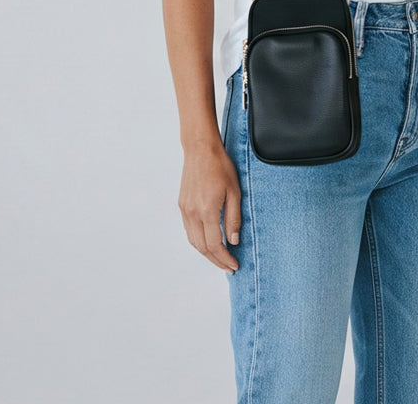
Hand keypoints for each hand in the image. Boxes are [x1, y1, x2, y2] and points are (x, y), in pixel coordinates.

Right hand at [178, 142, 241, 271]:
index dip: (225, 259)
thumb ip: (234, 218)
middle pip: (202, 248)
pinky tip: (208, 241)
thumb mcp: (234, 192)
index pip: (215, 245)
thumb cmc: (220, 167)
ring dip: (206, 253)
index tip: (234, 266)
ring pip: (193, 241)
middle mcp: (193, 213)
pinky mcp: (182, 205)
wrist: (200, 150)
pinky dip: (198, 241)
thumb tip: (234, 241)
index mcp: (207, 211)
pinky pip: (189, 230)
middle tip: (229, 268)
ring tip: (220, 258)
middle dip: (216, 261)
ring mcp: (185, 210)